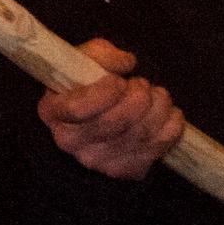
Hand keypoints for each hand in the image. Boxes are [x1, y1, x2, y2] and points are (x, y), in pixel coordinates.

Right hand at [39, 38, 182, 180]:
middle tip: (143, 84)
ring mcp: (98, 161)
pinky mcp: (124, 170)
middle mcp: (70, 142)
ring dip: (159, 109)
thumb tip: (126, 62)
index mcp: (52, 112)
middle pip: (113, 123)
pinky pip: (156, 149)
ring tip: (159, 95)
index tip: (119, 80)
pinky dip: (171, 127)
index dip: (105, 93)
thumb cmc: (87, 86)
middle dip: (138, 98)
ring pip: (138, 135)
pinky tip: (169, 113)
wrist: (96, 118)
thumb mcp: (84, 62)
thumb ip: (101, 54)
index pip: (78, 108)